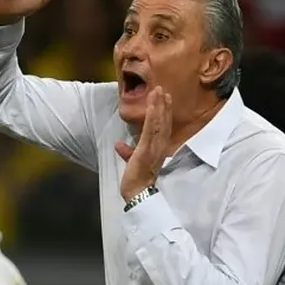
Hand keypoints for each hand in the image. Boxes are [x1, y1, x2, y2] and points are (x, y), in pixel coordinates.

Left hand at [115, 86, 172, 201]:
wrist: (138, 194)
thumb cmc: (136, 181)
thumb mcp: (132, 163)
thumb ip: (128, 152)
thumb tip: (119, 145)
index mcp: (157, 150)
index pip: (163, 129)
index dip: (165, 114)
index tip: (165, 101)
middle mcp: (160, 148)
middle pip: (164, 123)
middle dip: (164, 106)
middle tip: (163, 90)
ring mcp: (154, 149)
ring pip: (159, 123)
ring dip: (159, 106)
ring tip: (158, 92)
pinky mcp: (146, 150)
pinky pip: (151, 131)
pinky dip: (152, 117)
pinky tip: (152, 105)